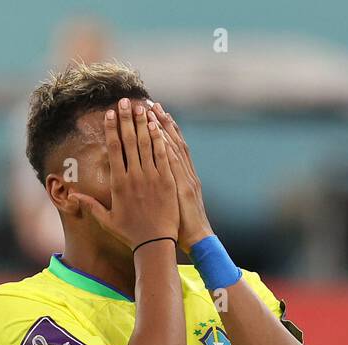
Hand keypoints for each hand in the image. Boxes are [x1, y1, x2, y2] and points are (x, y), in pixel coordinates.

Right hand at [76, 98, 178, 249]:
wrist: (155, 245)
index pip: (114, 149)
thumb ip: (90, 205)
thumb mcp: (107, 220)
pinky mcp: (168, 182)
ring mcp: (152, 178)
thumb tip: (72, 195)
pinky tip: (157, 125)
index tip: (110, 113)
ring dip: (143, 123)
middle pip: (129, 141)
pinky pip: (163, 155)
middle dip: (126, 119)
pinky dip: (160, 139)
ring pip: (146, 145)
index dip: (112, 129)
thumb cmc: (131, 234)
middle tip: (124, 101)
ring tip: (141, 106)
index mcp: (118, 183)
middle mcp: (134, 177)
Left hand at [148, 102, 212, 251]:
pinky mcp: (181, 187)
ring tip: (151, 111)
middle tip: (150, 103)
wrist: (197, 238)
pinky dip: (166, 146)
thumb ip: (169, 189)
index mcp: (184, 177)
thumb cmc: (183, 226)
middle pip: (172, 141)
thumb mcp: (177, 204)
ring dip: (161, 128)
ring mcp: (183, 178)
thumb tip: (156, 179)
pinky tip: (158, 133)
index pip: (173, 147)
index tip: (155, 113)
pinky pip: (172, 163)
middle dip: (161, 122)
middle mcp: (185, 173)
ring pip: (172, 147)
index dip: (165, 129)